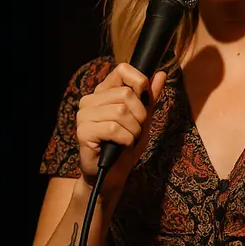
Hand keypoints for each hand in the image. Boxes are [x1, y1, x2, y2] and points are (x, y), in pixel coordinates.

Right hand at [75, 63, 166, 197]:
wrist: (114, 175)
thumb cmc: (126, 146)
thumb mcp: (143, 119)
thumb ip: (150, 96)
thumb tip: (161, 73)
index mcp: (104, 92)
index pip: (122, 70)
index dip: (139, 82)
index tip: (144, 100)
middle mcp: (90, 100)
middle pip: (126, 94)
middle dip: (140, 115)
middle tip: (135, 130)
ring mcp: (84, 115)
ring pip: (121, 111)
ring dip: (133, 130)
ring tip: (127, 139)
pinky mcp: (83, 132)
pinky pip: (113, 128)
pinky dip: (125, 139)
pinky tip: (120, 146)